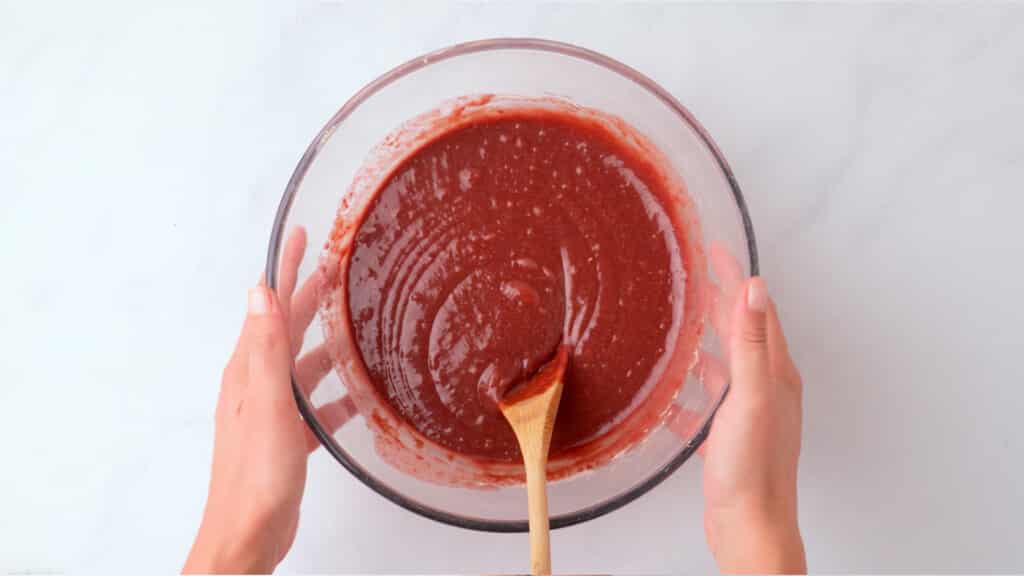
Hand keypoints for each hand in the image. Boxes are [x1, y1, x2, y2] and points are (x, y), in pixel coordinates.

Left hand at [184, 228, 355, 573]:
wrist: (249, 533)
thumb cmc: (257, 474)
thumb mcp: (268, 404)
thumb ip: (267, 349)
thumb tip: (260, 292)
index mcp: (250, 370)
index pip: (270, 305)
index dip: (285, 267)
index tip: (300, 235)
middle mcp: (258, 384)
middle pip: (288, 328)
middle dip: (309, 293)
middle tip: (332, 264)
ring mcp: (273, 411)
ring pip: (305, 365)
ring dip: (327, 343)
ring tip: (352, 324)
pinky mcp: (288, 437)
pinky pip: (316, 406)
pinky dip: (335, 395)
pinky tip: (356, 397)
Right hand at [676, 246, 805, 573]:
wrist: (750, 526)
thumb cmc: (753, 467)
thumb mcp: (751, 396)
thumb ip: (750, 343)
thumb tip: (755, 288)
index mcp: (774, 372)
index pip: (755, 309)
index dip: (734, 275)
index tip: (715, 248)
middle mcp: (765, 387)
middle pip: (741, 331)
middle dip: (719, 298)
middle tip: (696, 272)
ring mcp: (747, 412)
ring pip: (724, 364)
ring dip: (705, 339)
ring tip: (681, 321)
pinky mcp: (730, 435)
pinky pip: (708, 400)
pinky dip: (692, 387)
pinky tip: (672, 392)